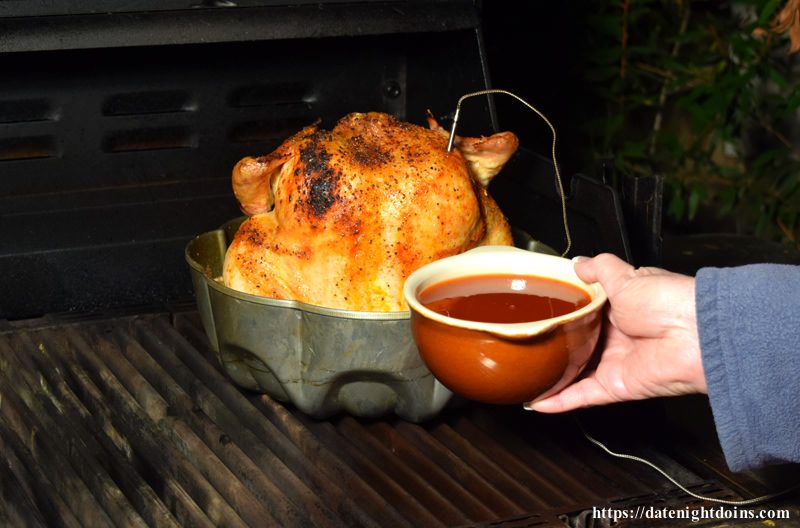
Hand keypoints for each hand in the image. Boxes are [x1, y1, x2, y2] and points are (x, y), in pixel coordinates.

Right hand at [528, 253, 706, 412]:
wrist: (696, 334)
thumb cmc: (669, 301)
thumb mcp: (627, 276)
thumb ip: (599, 269)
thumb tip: (579, 262)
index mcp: (620, 308)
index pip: (584, 310)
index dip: (563, 309)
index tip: (538, 308)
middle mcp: (616, 337)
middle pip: (576, 343)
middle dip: (552, 345)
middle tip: (522, 340)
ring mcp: (614, 363)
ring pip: (574, 373)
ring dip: (551, 377)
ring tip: (522, 375)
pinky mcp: (614, 386)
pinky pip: (581, 395)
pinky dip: (559, 401)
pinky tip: (535, 402)